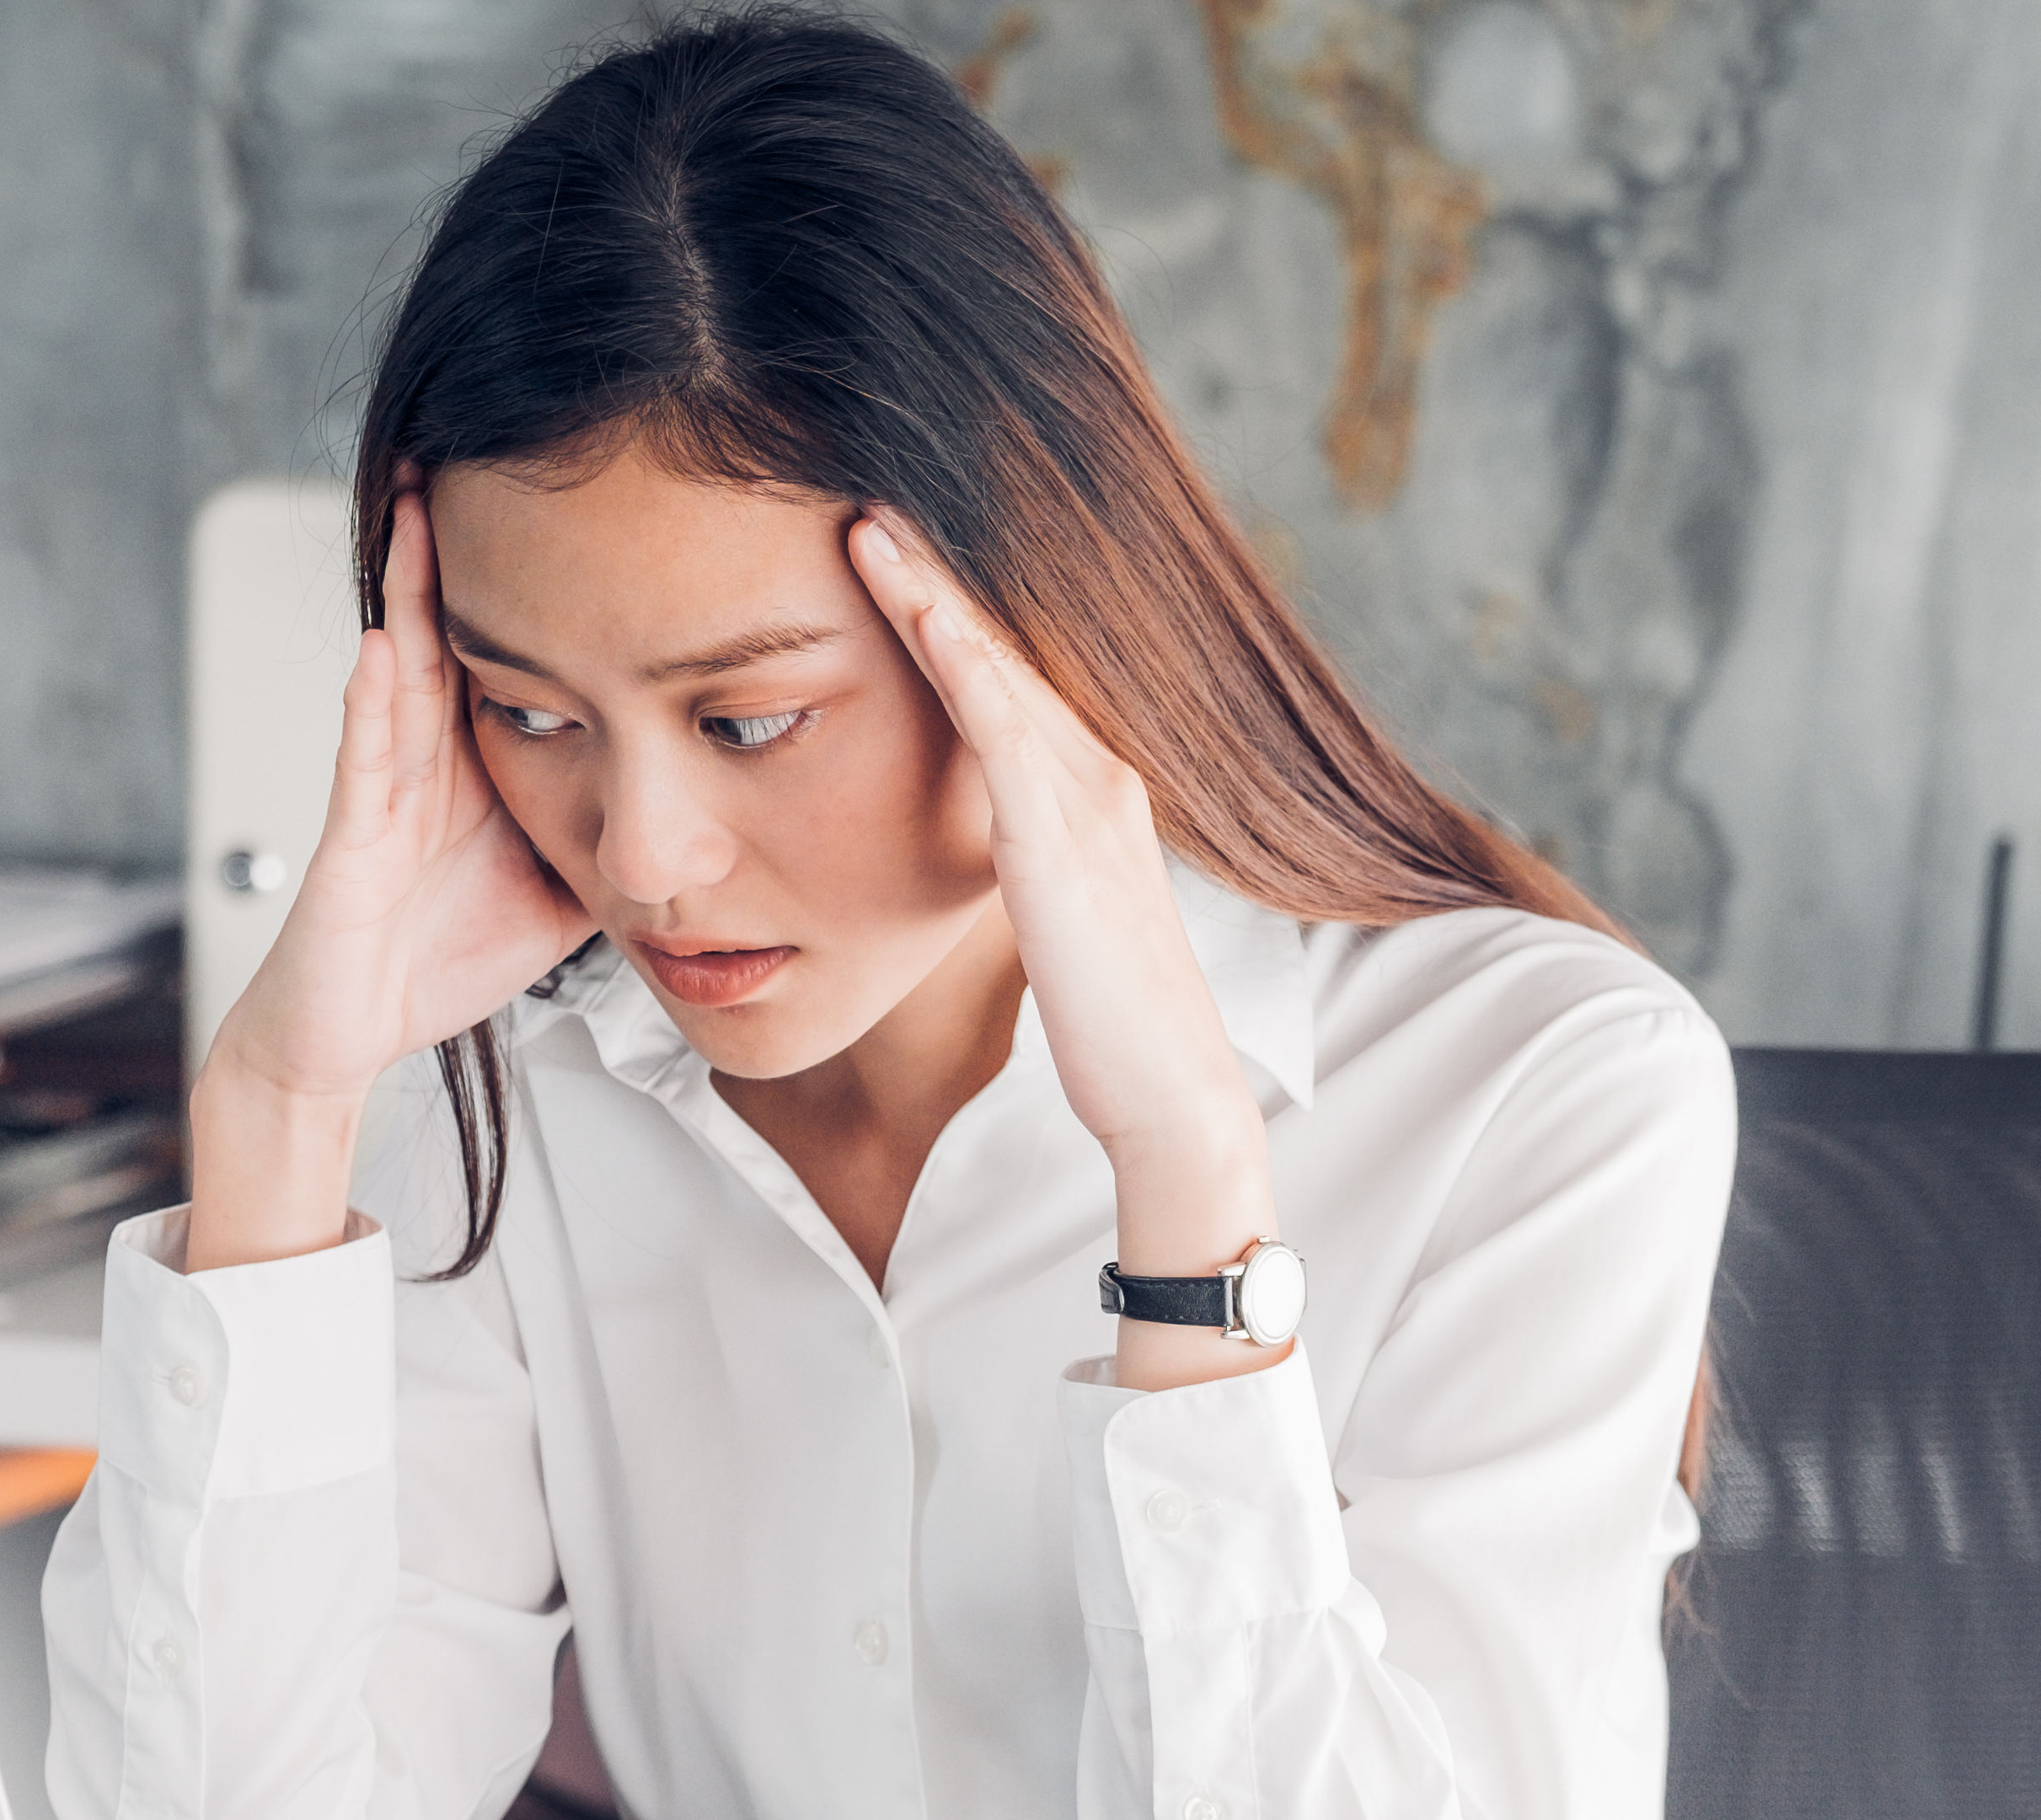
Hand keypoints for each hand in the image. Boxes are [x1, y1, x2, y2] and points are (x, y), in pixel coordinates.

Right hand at [192, 492, 591, 1267]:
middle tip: (472, 445)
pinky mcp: (352, 834)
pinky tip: (383, 645)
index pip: (509, 645)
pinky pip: (365, 756)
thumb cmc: (439, 957)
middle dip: (457, 540)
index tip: (571, 503)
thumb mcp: (562, 891)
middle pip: (449, 625)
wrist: (352, 1033)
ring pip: (400, 665)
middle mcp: (427, 757)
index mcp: (477, 760)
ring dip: (406, 587)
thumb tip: (704, 816)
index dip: (535, 577)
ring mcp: (386, 787)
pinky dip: (372, 699)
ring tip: (417, 504)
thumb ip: (615, 837)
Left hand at [848, 515, 1284, 1386]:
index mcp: (1093, 794)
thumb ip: (1024, 869)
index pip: (1009, 679)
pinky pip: (999, 725)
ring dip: (933, 589)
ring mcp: (1085, 800)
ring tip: (869, 522)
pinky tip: (911, 605)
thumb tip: (979, 849)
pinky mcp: (1058, 840)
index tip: (891, 548)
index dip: (951, 610)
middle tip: (870, 496)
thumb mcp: (1055, 926)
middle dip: (938, 571)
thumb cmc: (1108, 1032)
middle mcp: (1098, 776)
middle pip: (1004, 648)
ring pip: (997, 666)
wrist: (1171, 1102)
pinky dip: (956, 656)